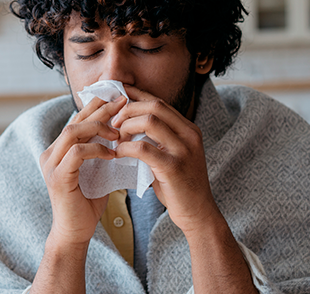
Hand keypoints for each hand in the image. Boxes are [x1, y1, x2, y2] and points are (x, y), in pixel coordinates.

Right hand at [38, 95, 126, 245]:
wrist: (75, 232)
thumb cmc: (88, 203)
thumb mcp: (97, 171)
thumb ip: (101, 152)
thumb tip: (122, 132)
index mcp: (58, 150)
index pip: (77, 119)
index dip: (97, 106)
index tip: (120, 99)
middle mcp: (51, 153)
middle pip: (75, 120)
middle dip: (100, 109)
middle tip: (123, 102)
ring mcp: (51, 164)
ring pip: (73, 132)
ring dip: (98, 127)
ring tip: (118, 132)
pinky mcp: (58, 177)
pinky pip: (77, 152)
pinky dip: (97, 149)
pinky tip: (112, 153)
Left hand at [110, 86, 221, 234]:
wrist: (197, 213)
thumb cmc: (178, 186)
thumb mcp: (171, 155)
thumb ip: (156, 139)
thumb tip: (128, 123)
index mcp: (189, 129)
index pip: (159, 101)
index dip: (136, 96)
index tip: (116, 98)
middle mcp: (189, 134)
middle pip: (154, 105)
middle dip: (128, 109)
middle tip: (112, 123)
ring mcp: (183, 150)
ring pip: (149, 121)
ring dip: (126, 127)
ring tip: (116, 139)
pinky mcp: (173, 167)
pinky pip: (143, 148)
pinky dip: (126, 148)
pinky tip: (117, 154)